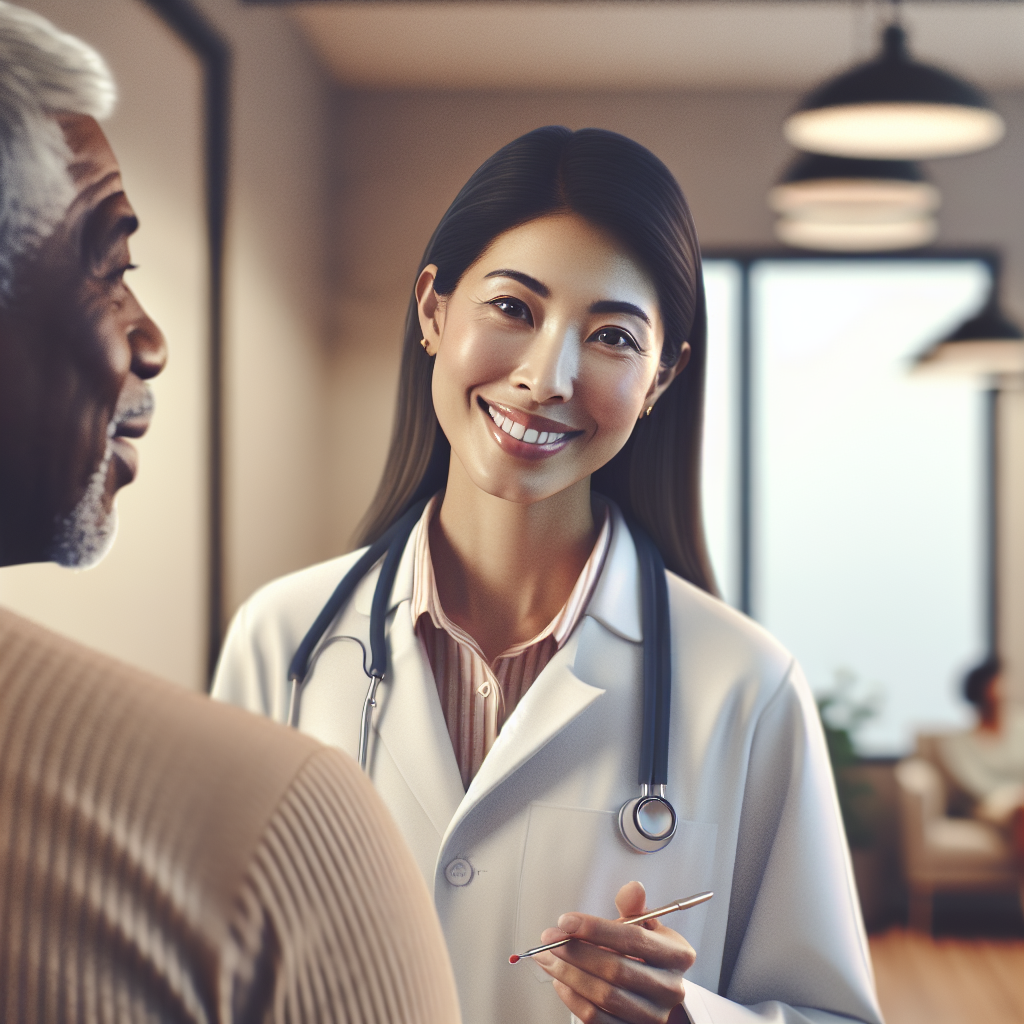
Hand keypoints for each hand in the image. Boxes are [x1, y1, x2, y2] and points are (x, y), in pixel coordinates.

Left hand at [534, 880, 695, 1022]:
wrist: (655, 992)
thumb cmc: (646, 954)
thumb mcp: (646, 925)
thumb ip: (634, 907)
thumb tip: (633, 888)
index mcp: (677, 956)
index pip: (634, 940)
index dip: (596, 929)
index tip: (566, 920)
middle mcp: (670, 989)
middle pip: (616, 969)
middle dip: (576, 951)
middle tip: (549, 938)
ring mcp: (653, 1015)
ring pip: (603, 996)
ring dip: (568, 974)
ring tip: (548, 957)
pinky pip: (597, 1018)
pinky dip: (573, 998)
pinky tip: (560, 981)